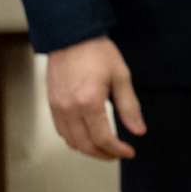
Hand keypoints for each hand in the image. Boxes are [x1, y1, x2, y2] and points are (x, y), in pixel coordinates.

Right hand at [45, 36, 145, 160]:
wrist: (70, 37)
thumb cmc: (97, 53)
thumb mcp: (121, 76)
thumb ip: (129, 106)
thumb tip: (139, 131)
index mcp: (89, 102)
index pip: (103, 138)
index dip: (117, 150)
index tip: (129, 152)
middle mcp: (69, 109)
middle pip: (85, 145)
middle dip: (103, 154)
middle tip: (118, 154)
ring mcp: (57, 108)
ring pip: (71, 141)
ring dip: (88, 149)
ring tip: (105, 147)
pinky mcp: (51, 105)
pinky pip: (61, 131)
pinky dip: (75, 139)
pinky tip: (88, 136)